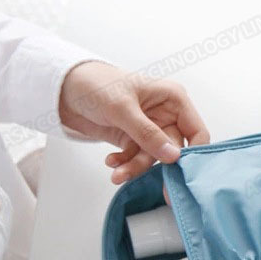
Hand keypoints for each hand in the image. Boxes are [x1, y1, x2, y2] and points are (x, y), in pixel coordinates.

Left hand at [59, 61, 209, 183]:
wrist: (63, 88)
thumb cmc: (95, 84)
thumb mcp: (122, 108)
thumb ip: (148, 134)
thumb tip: (173, 156)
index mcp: (174, 100)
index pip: (197, 132)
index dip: (192, 153)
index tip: (180, 171)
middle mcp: (166, 115)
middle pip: (172, 150)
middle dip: (151, 162)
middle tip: (137, 175)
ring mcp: (151, 129)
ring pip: (153, 157)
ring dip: (135, 167)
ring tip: (116, 172)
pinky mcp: (135, 139)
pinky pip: (137, 158)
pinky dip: (125, 163)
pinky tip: (111, 161)